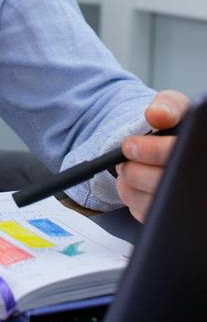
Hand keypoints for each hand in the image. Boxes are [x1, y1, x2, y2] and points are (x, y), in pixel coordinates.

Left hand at [116, 89, 189, 221]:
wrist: (173, 145)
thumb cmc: (176, 127)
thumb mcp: (175, 108)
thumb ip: (167, 105)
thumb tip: (156, 114)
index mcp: (201, 148)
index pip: (177, 154)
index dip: (152, 152)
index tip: (129, 146)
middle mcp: (198, 177)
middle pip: (166, 183)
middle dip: (136, 171)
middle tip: (123, 163)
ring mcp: (191, 200)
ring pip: (156, 204)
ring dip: (131, 187)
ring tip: (127, 172)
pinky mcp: (178, 214)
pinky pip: (151, 216)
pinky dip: (134, 201)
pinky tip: (134, 187)